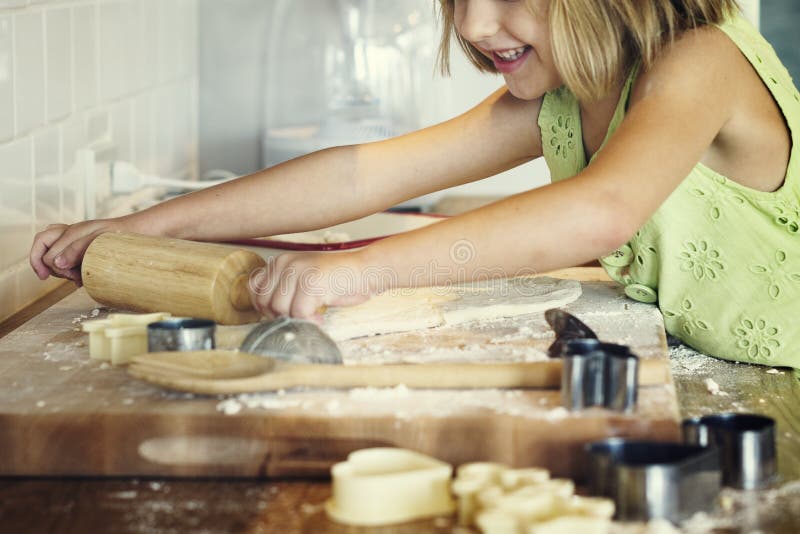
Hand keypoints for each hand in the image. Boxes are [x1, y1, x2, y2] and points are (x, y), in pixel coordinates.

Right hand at [29, 217, 128, 284]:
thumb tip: (56, 262)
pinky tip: (81, 277)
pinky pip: (67, 255)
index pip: (45, 252)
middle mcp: (71, 233)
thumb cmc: (124, 235)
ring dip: (61, 268)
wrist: (143, 231)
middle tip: (69, 277)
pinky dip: (70, 267)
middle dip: (50, 266)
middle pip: (42, 247)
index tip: (60, 277)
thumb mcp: (100, 241)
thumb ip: (77, 250)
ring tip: (77, 277)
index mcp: (73, 232)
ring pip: (53, 251)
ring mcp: (77, 239)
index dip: (48, 267)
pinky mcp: (84, 246)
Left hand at [248, 251, 376, 319]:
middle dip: (281, 316)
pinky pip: (299, 313)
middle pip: (265, 302)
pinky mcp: (311, 283)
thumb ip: (284, 289)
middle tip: (302, 317)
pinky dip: (310, 321)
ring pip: (280, 309)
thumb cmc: (339, 279)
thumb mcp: (305, 279)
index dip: (267, 308)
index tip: (287, 312)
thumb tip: (264, 312)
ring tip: (314, 317)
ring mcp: (298, 272)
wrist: (368, 270)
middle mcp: (286, 263)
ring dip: (297, 320)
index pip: (255, 290)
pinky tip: (322, 318)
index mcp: (281, 261)